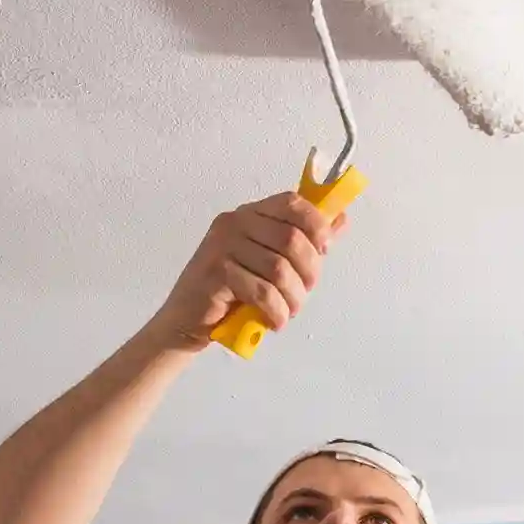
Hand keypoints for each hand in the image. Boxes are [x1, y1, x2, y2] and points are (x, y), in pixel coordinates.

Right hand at [144, 192, 347, 352]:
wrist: (185, 320)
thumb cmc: (227, 291)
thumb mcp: (267, 261)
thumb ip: (301, 240)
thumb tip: (339, 219)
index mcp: (249, 214)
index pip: (292, 203)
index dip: (317, 225)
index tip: (325, 250)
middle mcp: (234, 224)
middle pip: (292, 239)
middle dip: (309, 271)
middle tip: (304, 292)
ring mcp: (221, 247)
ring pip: (280, 270)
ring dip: (293, 298)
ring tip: (289, 311)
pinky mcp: (216, 274)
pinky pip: (262, 292)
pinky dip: (276, 312)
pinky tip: (275, 320)